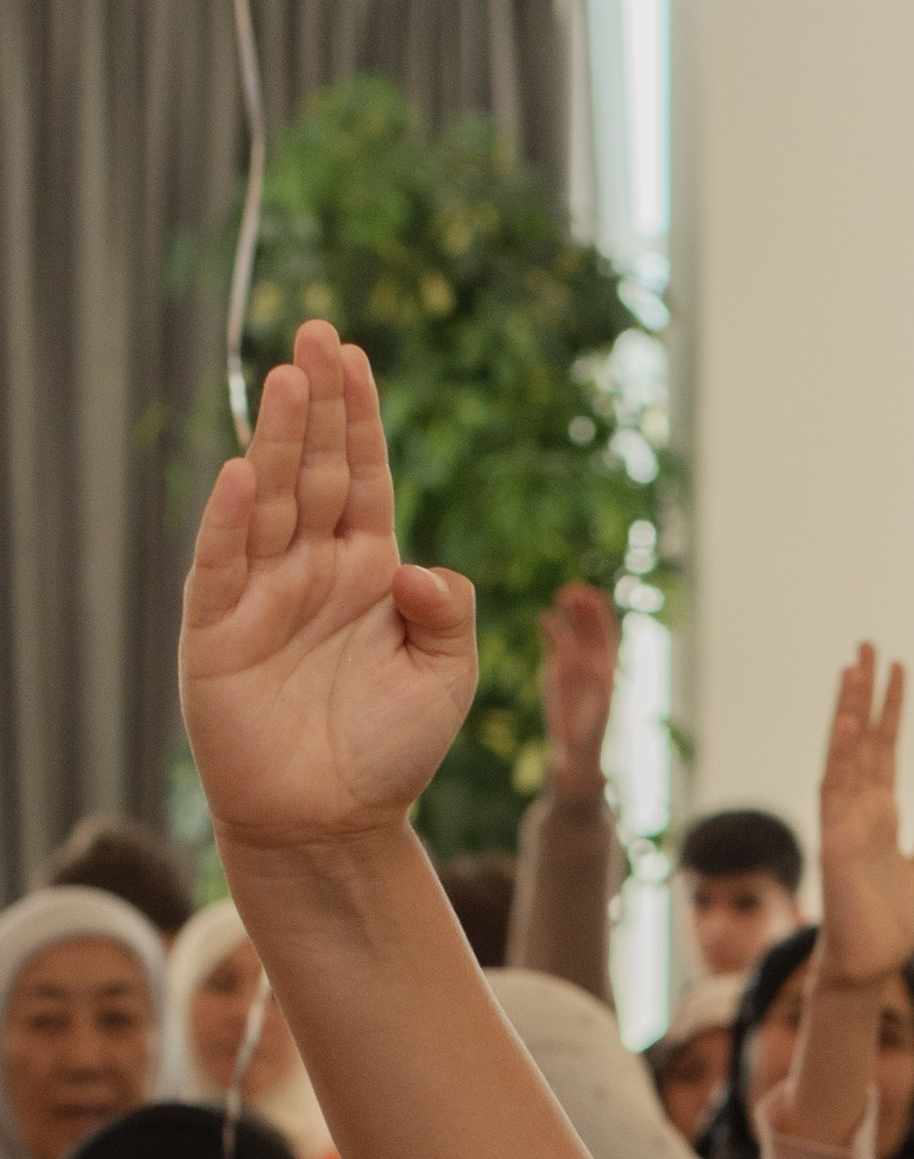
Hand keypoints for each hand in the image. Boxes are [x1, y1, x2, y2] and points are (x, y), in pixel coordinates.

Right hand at [181, 324, 476, 849]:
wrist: (334, 825)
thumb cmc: (391, 752)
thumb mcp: (449, 678)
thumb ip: (451, 614)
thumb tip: (420, 568)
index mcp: (367, 571)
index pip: (361, 477)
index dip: (358, 418)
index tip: (357, 355)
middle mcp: (312, 571)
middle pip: (312, 470)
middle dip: (316, 403)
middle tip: (318, 333)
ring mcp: (261, 596)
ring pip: (268, 502)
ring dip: (275, 441)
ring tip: (287, 377)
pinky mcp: (218, 632)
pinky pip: (222, 566)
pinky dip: (231, 523)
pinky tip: (241, 475)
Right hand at [540, 581, 619, 791]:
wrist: (575, 767)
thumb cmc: (579, 766)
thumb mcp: (575, 760)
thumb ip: (572, 756)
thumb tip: (567, 762)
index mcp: (602, 691)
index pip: (606, 653)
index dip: (601, 630)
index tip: (595, 613)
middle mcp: (592, 677)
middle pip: (595, 637)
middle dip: (588, 614)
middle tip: (577, 591)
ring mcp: (576, 673)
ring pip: (579, 636)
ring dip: (575, 615)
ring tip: (565, 593)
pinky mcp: (560, 674)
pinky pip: (559, 646)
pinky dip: (554, 631)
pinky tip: (545, 618)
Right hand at [815, 645, 913, 991]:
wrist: (869, 967)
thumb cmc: (888, 924)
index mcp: (879, 815)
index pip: (883, 749)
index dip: (888, 709)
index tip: (893, 667)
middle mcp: (859, 812)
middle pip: (862, 741)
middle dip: (865, 694)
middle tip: (867, 645)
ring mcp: (844, 824)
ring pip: (845, 756)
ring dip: (849, 712)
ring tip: (854, 667)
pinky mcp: (836, 845)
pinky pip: (836, 794)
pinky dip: (842, 758)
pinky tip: (849, 724)